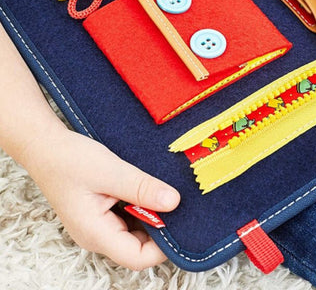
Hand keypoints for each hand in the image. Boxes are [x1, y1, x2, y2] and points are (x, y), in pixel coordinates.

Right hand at [22, 127, 179, 269]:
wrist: (46, 147)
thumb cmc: (70, 160)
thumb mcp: (111, 171)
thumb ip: (142, 188)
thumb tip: (174, 202)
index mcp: (96, 233)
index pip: (137, 257)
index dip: (163, 246)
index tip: (180, 221)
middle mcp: (97, 236)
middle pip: (138, 247)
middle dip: (160, 228)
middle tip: (175, 203)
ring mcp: (99, 226)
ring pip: (135, 232)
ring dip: (151, 216)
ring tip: (162, 193)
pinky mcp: (102, 215)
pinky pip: (129, 219)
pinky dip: (142, 208)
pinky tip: (149, 191)